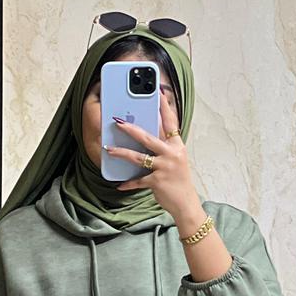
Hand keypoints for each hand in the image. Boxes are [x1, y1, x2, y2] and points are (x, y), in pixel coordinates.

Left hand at [106, 88, 202, 224]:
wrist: (186, 203)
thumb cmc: (179, 181)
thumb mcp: (176, 159)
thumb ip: (165, 146)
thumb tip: (148, 134)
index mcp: (177, 146)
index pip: (170, 122)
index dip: (164, 106)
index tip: (158, 92)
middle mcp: (172, 154)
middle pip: (148, 137)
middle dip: (131, 129)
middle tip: (118, 122)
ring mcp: (164, 168)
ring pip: (139, 157)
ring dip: (122, 153)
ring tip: (109, 150)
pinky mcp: (157, 181)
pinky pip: (139, 180)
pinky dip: (128, 183)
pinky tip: (120, 185)